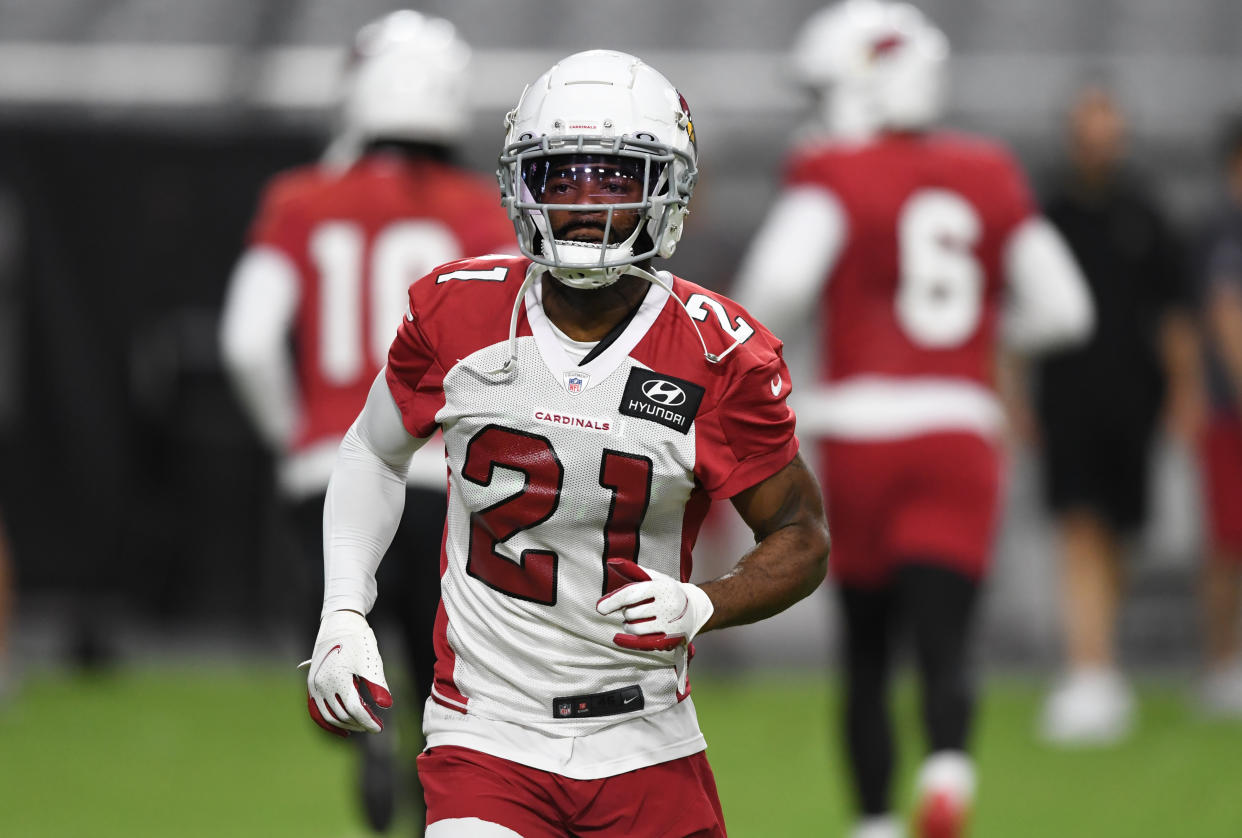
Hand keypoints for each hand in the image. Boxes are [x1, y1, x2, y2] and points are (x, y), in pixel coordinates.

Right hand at [299, 610, 391, 736]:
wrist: (340, 623)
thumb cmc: (359, 641)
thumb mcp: (371, 661)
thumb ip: (378, 685)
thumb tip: (386, 705)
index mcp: (337, 679)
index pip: (354, 709)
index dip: (367, 721)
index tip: (379, 728)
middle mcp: (321, 685)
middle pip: (341, 715)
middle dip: (359, 723)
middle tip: (374, 725)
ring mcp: (313, 686)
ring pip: (328, 716)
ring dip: (345, 724)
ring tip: (361, 725)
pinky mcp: (311, 685)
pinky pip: (317, 711)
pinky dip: (328, 722)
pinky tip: (342, 730)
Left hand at [596, 558, 713, 651]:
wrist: (695, 609)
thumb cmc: (668, 591)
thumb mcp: (656, 578)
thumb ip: (635, 571)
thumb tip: (613, 563)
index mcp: (662, 587)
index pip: (631, 594)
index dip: (613, 601)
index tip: (600, 608)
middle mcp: (668, 605)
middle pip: (631, 613)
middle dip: (627, 612)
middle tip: (635, 608)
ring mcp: (670, 623)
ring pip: (635, 628)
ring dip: (629, 625)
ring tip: (636, 619)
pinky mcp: (670, 638)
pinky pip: (642, 642)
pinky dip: (629, 640)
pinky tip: (620, 638)